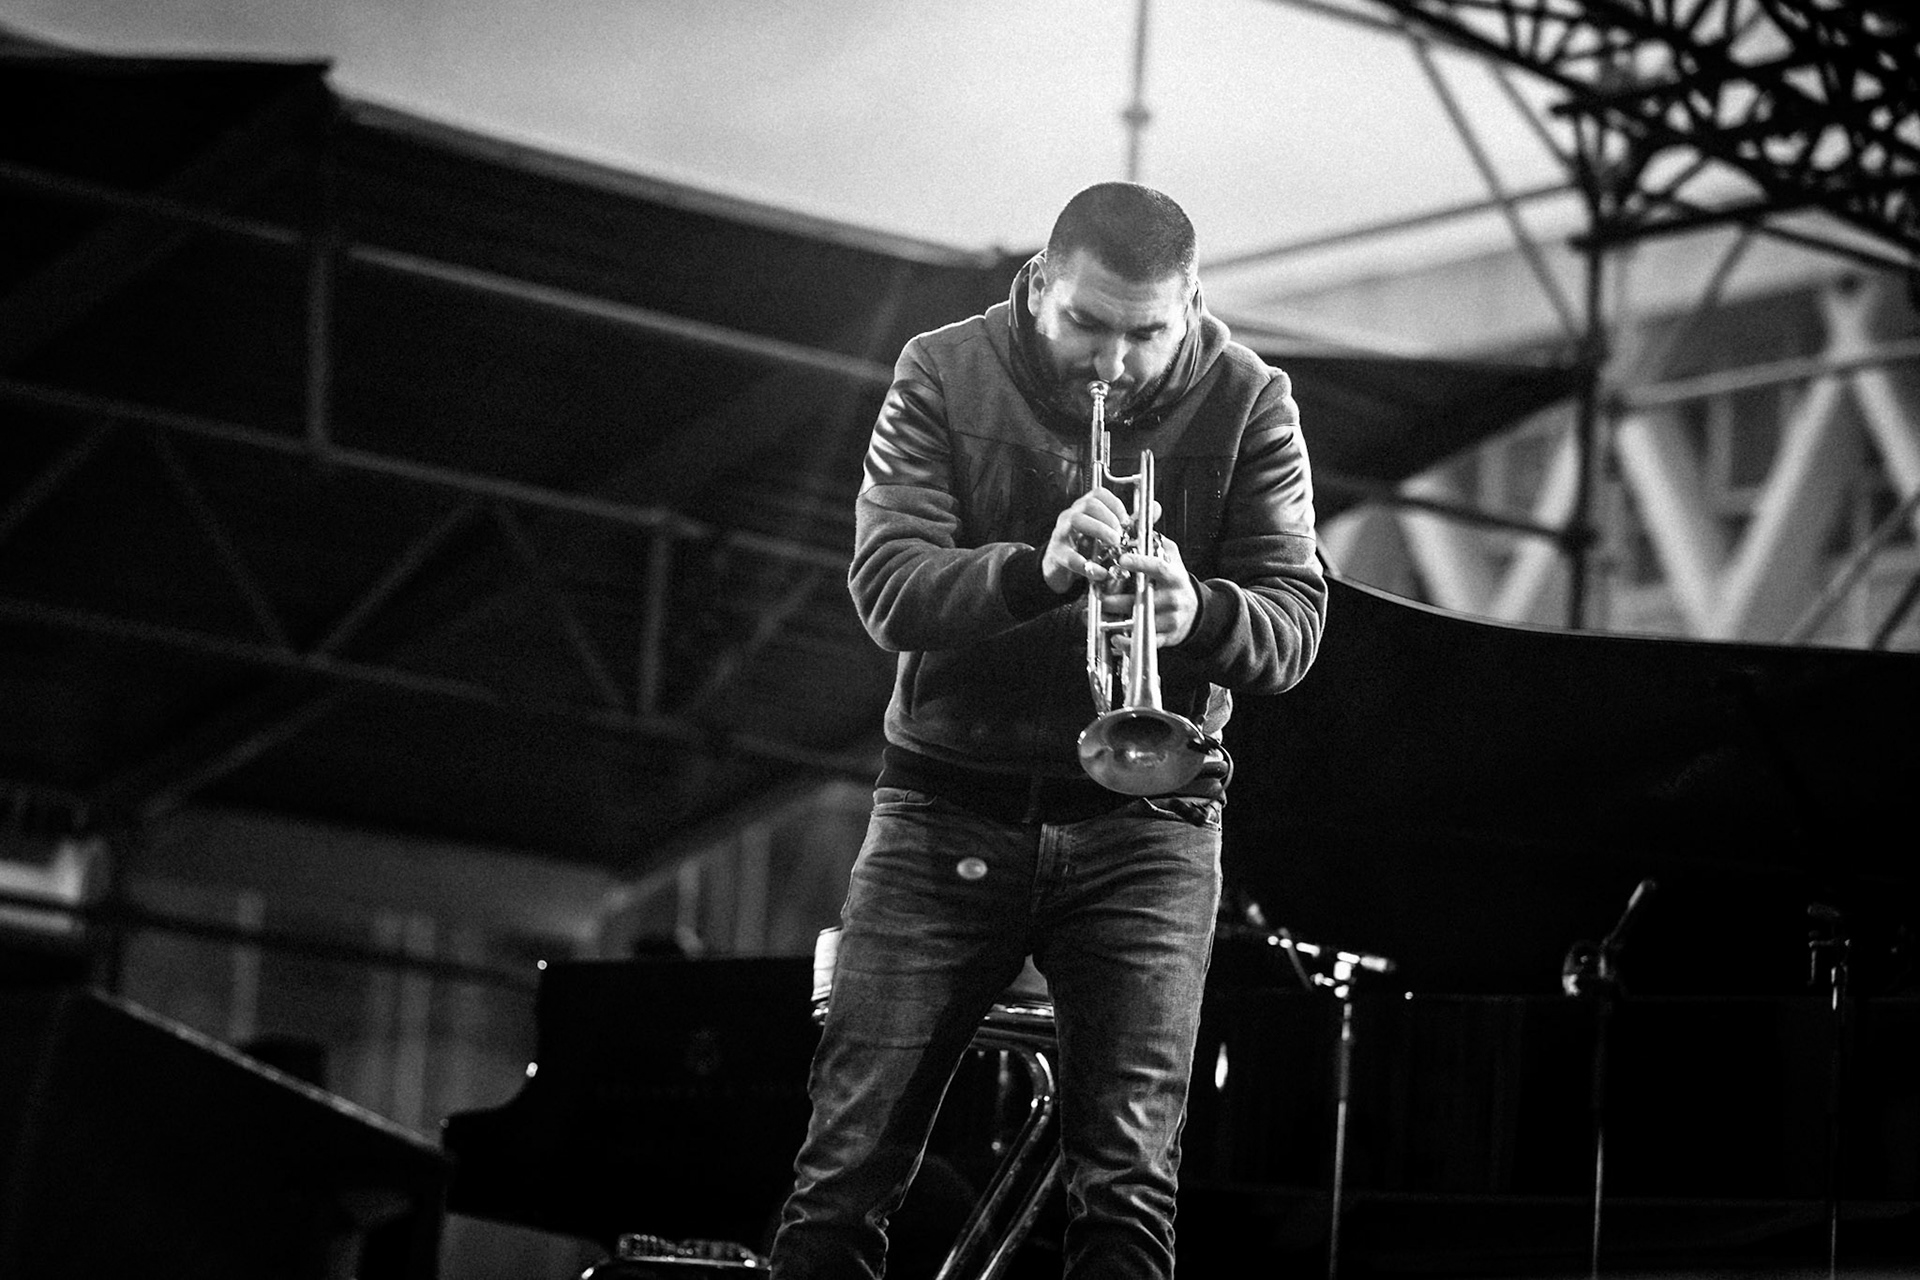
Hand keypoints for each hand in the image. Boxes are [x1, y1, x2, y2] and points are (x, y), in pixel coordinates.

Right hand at [1040, 487, 1130, 592]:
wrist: (1059, 569)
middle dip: (1109, 518)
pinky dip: (1087, 565)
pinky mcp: (1057, 554)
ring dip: (1098, 530)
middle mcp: (1072, 516)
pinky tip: (1100, 571)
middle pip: (1089, 504)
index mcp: (1085, 509)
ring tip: (1113, 544)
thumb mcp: (1108, 534)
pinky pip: (1070, 556)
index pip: (1099, 494)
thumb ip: (1131, 523)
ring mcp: (1062, 533)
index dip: (1115, 505)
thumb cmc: (1084, 548)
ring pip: (1076, 521)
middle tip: (1121, 534)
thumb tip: (1156, 508)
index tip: (1126, 521)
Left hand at [1102, 532, 1199, 649]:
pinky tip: (1114, 639)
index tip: (1121, 559)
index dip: (1141, 563)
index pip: (1158, 567)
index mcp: (1174, 576)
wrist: (1194, 610)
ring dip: (1115, 620)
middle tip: (1098, 593)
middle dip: (1117, 599)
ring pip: (1140, 622)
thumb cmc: (1174, 580)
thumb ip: (1153, 540)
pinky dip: (1127, 643)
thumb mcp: (1170, 556)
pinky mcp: (1165, 638)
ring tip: (1096, 613)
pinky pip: (1144, 643)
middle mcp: (1174, 598)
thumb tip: (1139, 517)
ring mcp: (1170, 620)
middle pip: (1142, 599)